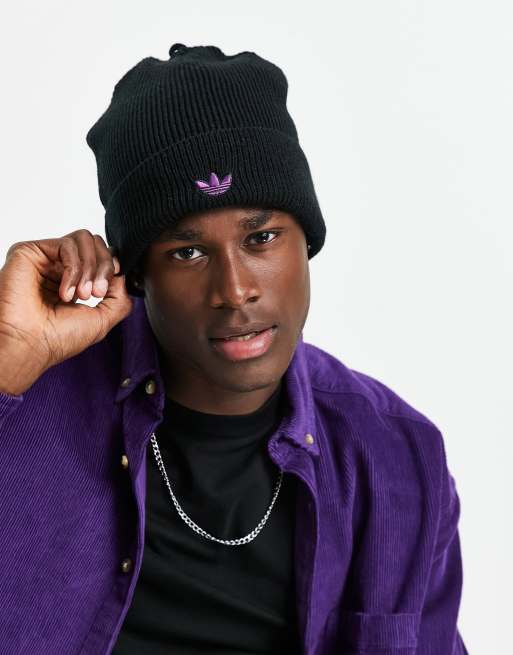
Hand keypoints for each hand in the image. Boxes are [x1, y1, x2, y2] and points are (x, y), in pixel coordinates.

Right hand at [0, 229, 132, 394]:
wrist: (30, 345)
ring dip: (90, 268)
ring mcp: (44, 258)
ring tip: (81, 294)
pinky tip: (65, 292)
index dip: (110, 267)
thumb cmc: (58, 339)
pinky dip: (74, 268)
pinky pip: (67, 245)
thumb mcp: (103, 319)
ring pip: (84, 239)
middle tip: (96, 293)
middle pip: (95, 243)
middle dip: (103, 266)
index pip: (100, 256)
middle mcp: (57, 267)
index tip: (105, 289)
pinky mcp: (30, 252)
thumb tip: (121, 274)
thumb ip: (119, 296)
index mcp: (72, 281)